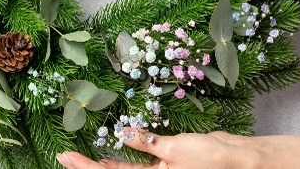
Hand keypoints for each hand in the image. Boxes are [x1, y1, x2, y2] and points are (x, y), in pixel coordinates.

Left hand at [55, 130, 255, 168]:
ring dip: (102, 162)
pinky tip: (113, 142)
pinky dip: (125, 152)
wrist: (237, 157)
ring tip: (78, 154)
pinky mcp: (165, 161)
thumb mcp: (175, 149)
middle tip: (62, 156)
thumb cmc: (210, 158)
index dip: (87, 166)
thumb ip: (147, 143)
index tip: (66, 157)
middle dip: (87, 165)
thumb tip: (122, 133)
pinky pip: (138, 159)